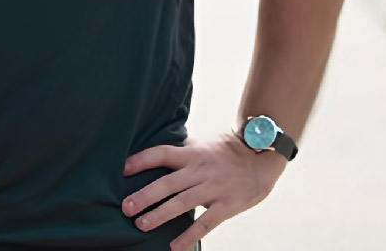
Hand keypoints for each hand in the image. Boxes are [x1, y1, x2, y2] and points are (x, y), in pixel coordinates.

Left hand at [122, 132, 285, 250]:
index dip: (141, 161)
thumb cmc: (232, 149)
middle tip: (125, 207)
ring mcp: (213, 188)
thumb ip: (186, 150)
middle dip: (145, 195)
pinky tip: (174, 247)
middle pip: (167, 183)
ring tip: (141, 225)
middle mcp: (199, 170)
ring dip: (160, 215)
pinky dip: (188, 236)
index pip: (161, 154)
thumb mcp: (206, 143)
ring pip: (181, 203)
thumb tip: (162, 153)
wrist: (263, 155)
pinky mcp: (226, 205)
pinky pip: (204, 224)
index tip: (122, 169)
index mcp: (192, 153)